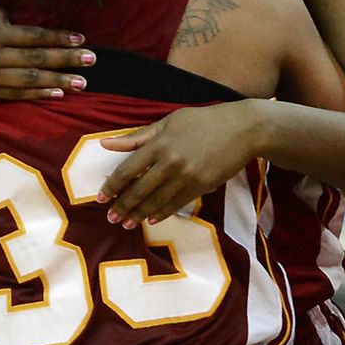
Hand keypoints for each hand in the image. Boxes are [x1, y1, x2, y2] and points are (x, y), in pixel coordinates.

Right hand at [0, 0, 92, 99]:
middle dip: (67, 60)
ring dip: (58, 82)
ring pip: (29, 81)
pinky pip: (15, 95)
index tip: (81, 38)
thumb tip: (13, 18)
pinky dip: (37, 95)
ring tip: (82, 83)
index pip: (31, 36)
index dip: (57, 38)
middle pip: (36, 59)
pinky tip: (57, 94)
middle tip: (92, 60)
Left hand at [95, 101, 267, 227]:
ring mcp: (187, 176)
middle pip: (140, 190)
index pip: (128, 169)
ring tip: (127, 223)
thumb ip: (137, 137)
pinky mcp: (202, 185)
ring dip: (139, 214)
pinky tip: (152, 219)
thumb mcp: (169, 122)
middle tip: (110, 218)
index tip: (101, 198)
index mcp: (159, 143)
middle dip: (123, 206)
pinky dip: (163, 213)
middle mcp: (171, 161)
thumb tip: (105, 144)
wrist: (243, 129)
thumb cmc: (204, 121)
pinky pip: (177, 203)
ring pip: (157, 201)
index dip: (112, 186)